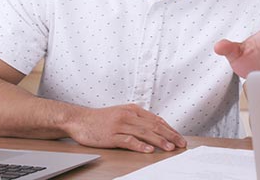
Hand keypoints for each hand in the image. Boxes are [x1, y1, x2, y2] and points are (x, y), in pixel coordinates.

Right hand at [63, 104, 186, 152]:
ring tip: (170, 147)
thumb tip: (157, 126)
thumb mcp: (122, 113)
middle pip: (154, 126)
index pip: (156, 120)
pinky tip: (148, 150)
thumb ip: (138, 119)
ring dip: (159, 141)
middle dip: (170, 135)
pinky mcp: (111, 135)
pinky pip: (128, 140)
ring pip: (144, 133)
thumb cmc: (101, 119)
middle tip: (181, 143)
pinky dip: (139, 145)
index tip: (179, 137)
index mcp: (133, 110)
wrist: (79, 120)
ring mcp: (120, 125)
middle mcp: (128, 116)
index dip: (170, 129)